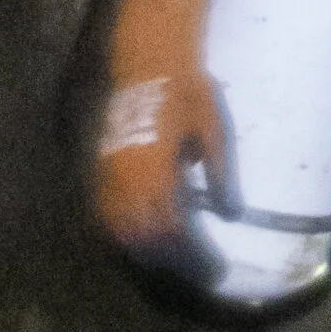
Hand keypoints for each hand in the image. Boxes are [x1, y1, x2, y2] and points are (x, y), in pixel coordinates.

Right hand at [94, 0, 224, 249]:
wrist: (149, 61)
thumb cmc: (188, 92)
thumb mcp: (213, 130)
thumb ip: (218, 175)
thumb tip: (229, 216)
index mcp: (157, 172)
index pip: (173, 230)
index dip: (192, 254)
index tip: (213, 268)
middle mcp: (127, 180)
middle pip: (145, 238)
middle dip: (171, 259)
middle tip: (196, 270)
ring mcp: (109, 174)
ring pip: (120, 230)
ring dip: (145, 251)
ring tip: (171, 261)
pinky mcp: (101, 166)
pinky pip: (104, 212)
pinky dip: (122, 233)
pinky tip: (140, 240)